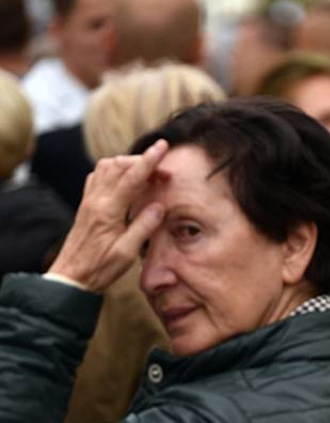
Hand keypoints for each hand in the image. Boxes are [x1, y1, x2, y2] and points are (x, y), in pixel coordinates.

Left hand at [48, 140, 169, 291]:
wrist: (72, 276)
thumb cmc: (101, 268)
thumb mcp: (127, 253)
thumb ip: (144, 227)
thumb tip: (160, 205)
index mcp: (108, 211)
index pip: (132, 178)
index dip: (149, 160)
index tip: (162, 146)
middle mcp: (96, 200)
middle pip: (118, 165)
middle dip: (142, 161)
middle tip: (164, 172)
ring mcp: (88, 200)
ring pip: (106, 167)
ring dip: (128, 163)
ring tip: (147, 174)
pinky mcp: (86, 204)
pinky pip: (97, 176)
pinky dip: (113, 171)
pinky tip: (124, 180)